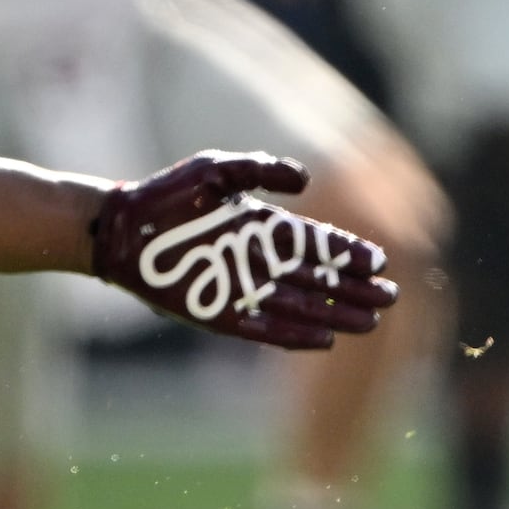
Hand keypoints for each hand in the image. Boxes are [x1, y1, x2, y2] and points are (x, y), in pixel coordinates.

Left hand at [86, 151, 395, 350]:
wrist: (119, 228)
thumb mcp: (217, 170)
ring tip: (369, 322)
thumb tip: (307, 182)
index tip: (379, 261)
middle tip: (389, 297)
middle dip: (353, 289)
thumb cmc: (165, 195)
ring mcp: (239, 289)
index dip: (347, 253)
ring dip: (335, 315)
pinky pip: (265, 328)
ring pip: (300, 305)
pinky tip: (324, 339)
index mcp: (261, 227)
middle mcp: (256, 261)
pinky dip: (294, 334)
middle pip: (317, 279)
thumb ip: (263, 169)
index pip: (316, 244)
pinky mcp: (218, 313)